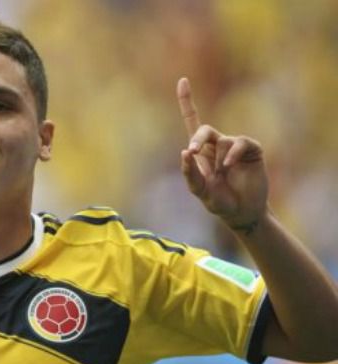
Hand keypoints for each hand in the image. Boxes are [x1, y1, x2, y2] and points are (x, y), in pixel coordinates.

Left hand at [176, 77, 268, 231]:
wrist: (242, 213)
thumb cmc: (219, 201)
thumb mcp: (200, 190)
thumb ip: (190, 174)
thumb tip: (184, 151)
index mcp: (200, 152)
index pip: (192, 121)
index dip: (187, 101)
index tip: (183, 80)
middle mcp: (216, 145)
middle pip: (204, 129)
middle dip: (198, 138)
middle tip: (194, 150)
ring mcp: (234, 147)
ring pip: (222, 140)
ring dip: (219, 158)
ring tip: (222, 174)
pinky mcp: (251, 150)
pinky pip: (240, 143)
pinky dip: (232, 153)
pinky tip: (229, 166)